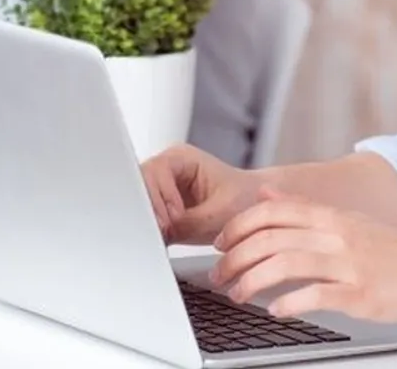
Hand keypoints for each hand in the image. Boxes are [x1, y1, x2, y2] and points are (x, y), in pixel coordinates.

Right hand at [141, 144, 265, 244]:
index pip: (154, 172)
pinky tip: (163, 239)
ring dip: (151, 221)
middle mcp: (168, 169)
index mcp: (181, 158)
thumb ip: (186, 224)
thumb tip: (159, 233)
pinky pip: (147, 216)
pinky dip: (153, 229)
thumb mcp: (218, 215)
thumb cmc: (245, 200)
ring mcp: (162, 187)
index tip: (168, 220)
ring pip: (140, 202)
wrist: (256, 207)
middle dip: (150, 211)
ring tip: (168, 236)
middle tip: (164, 232)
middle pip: (140, 185)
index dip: (158, 197)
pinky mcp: (162, 207)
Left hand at [210, 187, 396, 321]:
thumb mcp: (348, 220)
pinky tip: (275, 311)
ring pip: (285, 264)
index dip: (237, 227)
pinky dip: (289, 303)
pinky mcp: (361, 293)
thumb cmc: (395, 252)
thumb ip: (305, 209)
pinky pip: (316, 295)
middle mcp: (336, 235)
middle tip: (218, 277)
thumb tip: (265, 196)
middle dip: (234, 258)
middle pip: (269, 238)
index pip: (271, 212)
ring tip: (237, 296)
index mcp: (331, 216)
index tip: (219, 245)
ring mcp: (349, 264)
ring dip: (252, 282)